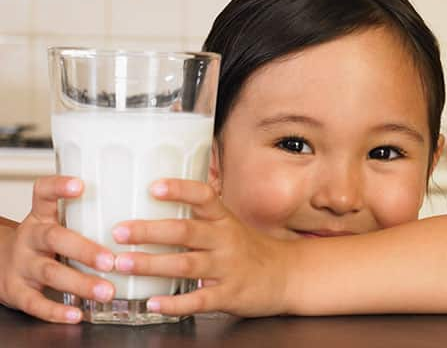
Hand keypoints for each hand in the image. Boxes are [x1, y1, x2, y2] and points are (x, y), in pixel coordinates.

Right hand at [0, 176, 115, 323]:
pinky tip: (77, 314)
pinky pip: (35, 302)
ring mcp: (22, 264)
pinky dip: (56, 311)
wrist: (1, 265)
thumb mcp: (59, 223)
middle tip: (110, 260)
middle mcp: (31, 237)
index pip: (43, 193)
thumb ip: (90, 218)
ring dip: (81, 283)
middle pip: (55, 238)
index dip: (58, 187)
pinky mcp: (17, 291)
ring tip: (106, 292)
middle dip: (85, 250)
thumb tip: (145, 213)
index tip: (80, 184)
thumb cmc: (45, 244)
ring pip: (50, 272)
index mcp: (42, 217)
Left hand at [111, 179, 293, 316]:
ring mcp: (228, 268)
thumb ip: (199, 218)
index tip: (153, 186)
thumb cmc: (249, 249)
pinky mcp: (229, 294)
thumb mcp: (230, 226)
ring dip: (152, 264)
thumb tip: (153, 207)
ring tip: (123, 264)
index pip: (204, 196)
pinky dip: (174, 303)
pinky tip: (152, 303)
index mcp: (224, 219)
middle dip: (149, 231)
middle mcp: (226, 240)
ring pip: (187, 264)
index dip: (180, 190)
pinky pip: (199, 300)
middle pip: (186, 231)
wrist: (286, 276)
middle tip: (118, 231)